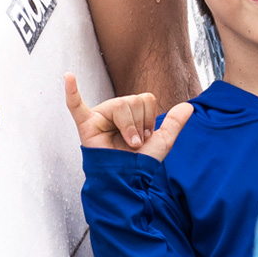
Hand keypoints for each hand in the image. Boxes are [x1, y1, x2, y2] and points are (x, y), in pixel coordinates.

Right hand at [67, 75, 190, 160]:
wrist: (126, 180)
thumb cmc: (139, 162)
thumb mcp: (163, 141)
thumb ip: (174, 122)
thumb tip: (189, 106)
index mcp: (130, 112)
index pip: (145, 98)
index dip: (149, 118)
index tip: (145, 137)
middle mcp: (114, 110)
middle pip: (133, 100)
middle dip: (139, 124)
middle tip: (133, 142)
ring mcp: (99, 116)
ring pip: (121, 104)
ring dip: (129, 128)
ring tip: (124, 143)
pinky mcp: (86, 125)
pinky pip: (76, 105)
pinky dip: (71, 90)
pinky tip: (68, 77)